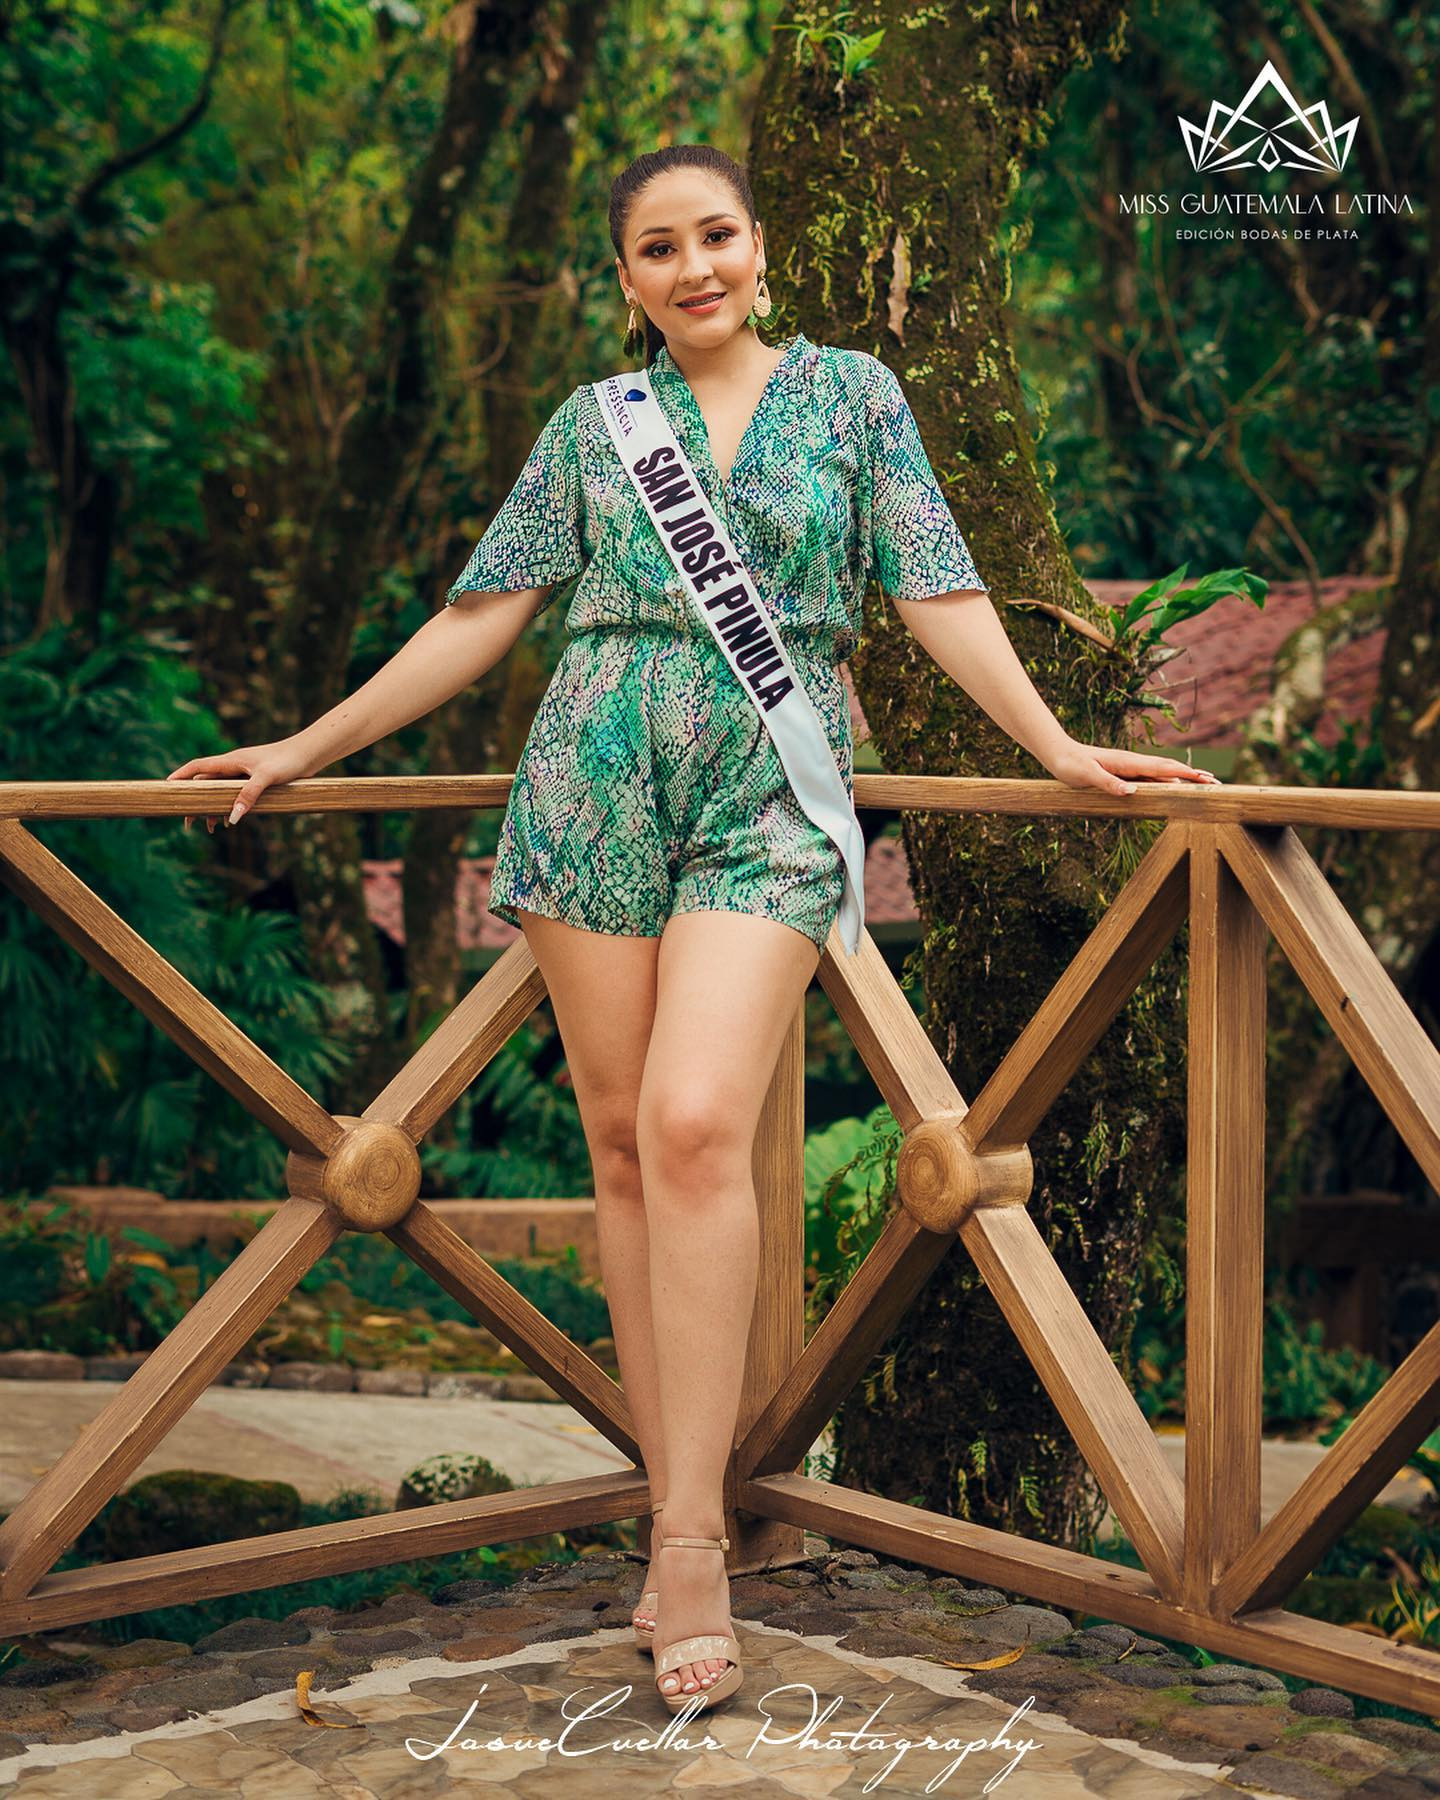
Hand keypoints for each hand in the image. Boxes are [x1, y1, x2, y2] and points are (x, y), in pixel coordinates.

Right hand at [165, 738, 315, 832]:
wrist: (309, 754)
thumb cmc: (288, 761)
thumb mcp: (266, 778)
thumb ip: (248, 795)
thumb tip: (231, 818)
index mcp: (231, 761)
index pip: (197, 767)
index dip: (180, 776)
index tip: (166, 787)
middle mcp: (234, 766)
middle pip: (205, 784)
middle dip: (195, 802)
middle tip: (187, 823)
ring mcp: (244, 774)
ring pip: (220, 792)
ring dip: (213, 809)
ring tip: (210, 829)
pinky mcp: (255, 781)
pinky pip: (235, 795)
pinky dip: (229, 808)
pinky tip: (231, 822)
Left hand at [1042, 737, 1223, 796]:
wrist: (1057, 753)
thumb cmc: (1070, 764)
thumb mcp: (1086, 776)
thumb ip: (1109, 783)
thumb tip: (1133, 792)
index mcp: (1129, 762)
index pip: (1164, 768)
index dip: (1186, 774)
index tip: (1206, 779)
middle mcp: (1134, 763)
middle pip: (1170, 770)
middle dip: (1193, 776)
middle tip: (1217, 784)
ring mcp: (1130, 767)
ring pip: (1162, 773)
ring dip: (1183, 779)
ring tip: (1203, 785)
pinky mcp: (1123, 772)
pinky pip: (1150, 778)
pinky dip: (1167, 781)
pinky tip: (1173, 787)